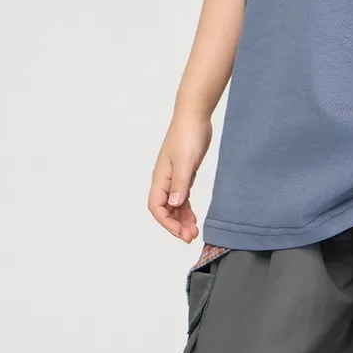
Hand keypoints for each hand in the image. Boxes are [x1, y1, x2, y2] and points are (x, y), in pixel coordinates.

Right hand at [149, 115, 212, 241]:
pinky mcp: (184, 172)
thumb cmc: (188, 134)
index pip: (157, 207)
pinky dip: (186, 208)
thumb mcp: (185, 160)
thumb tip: (174, 204)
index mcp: (160, 177)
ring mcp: (174, 176)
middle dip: (175, 225)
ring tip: (193, 231)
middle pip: (165, 209)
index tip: (181, 233)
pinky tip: (193, 216)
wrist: (195, 115)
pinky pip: (182, 196)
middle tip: (190, 237)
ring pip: (174, 205)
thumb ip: (180, 183)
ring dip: (181, 219)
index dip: (167, 223)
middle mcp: (164, 180)